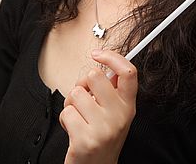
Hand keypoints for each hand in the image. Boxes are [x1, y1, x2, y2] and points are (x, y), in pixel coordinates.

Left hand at [60, 49, 137, 163]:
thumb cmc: (101, 137)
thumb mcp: (115, 113)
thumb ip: (112, 91)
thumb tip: (104, 65)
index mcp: (128, 106)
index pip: (129, 72)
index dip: (113, 57)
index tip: (98, 54)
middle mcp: (120, 116)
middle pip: (95, 76)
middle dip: (83, 85)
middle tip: (85, 100)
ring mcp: (103, 128)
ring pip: (76, 93)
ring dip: (72, 104)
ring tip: (79, 118)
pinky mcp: (85, 139)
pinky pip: (67, 112)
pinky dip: (65, 120)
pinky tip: (74, 130)